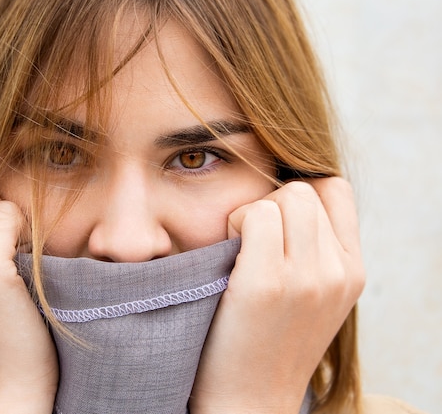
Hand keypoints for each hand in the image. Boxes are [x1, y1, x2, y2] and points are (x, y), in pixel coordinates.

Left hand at [189, 178, 364, 413]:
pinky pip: (254, 214)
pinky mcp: (267, 283)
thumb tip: (289, 199)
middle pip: (303, 189)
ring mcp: (307, 277)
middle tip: (253, 242)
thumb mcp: (314, 296)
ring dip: (252, 213)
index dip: (301, 196)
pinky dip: (235, 224)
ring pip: (282, 196)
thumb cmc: (270, 341)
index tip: (277, 224)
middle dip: (272, 204)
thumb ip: (316, 249)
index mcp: (353, 271)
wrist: (249, 399)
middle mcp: (338, 271)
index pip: (335, 190)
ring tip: (241, 249)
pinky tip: (229, 257)